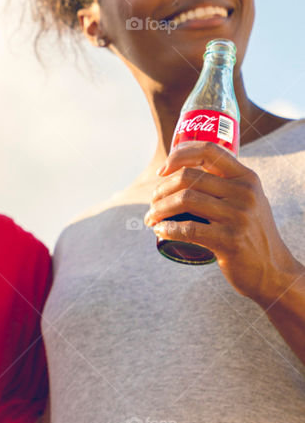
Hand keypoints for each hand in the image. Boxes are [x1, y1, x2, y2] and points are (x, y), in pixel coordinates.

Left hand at [145, 141, 303, 304]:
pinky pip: (188, 229)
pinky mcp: (230, 241)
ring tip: (151, 219)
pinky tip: (160, 231)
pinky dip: (167, 229)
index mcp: (246, 177)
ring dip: (158, 210)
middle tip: (152, 204)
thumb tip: (185, 173)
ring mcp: (238, 216)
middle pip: (188, 177)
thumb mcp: (249, 201)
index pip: (208, 151)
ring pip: (184, 200)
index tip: (161, 171)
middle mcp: (244, 192)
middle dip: (161, 190)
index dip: (179, 155)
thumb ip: (227, 185)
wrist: (272, 270)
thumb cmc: (251, 235)